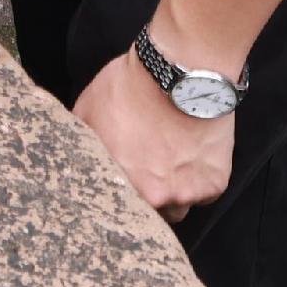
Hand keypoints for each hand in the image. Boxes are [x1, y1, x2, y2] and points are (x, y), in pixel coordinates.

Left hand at [71, 48, 236, 216]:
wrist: (179, 72)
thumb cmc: (130, 87)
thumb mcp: (86, 111)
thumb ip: (83, 142)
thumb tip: (73, 153)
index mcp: (118, 183)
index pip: (112, 211)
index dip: (116, 198)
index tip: (119, 187)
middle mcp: (153, 196)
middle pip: (148, 214)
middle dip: (146, 198)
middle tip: (146, 171)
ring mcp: (186, 192)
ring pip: (178, 207)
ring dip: (173, 192)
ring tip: (170, 162)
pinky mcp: (213, 184)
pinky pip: (204, 193)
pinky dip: (199, 179)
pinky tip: (192, 154)